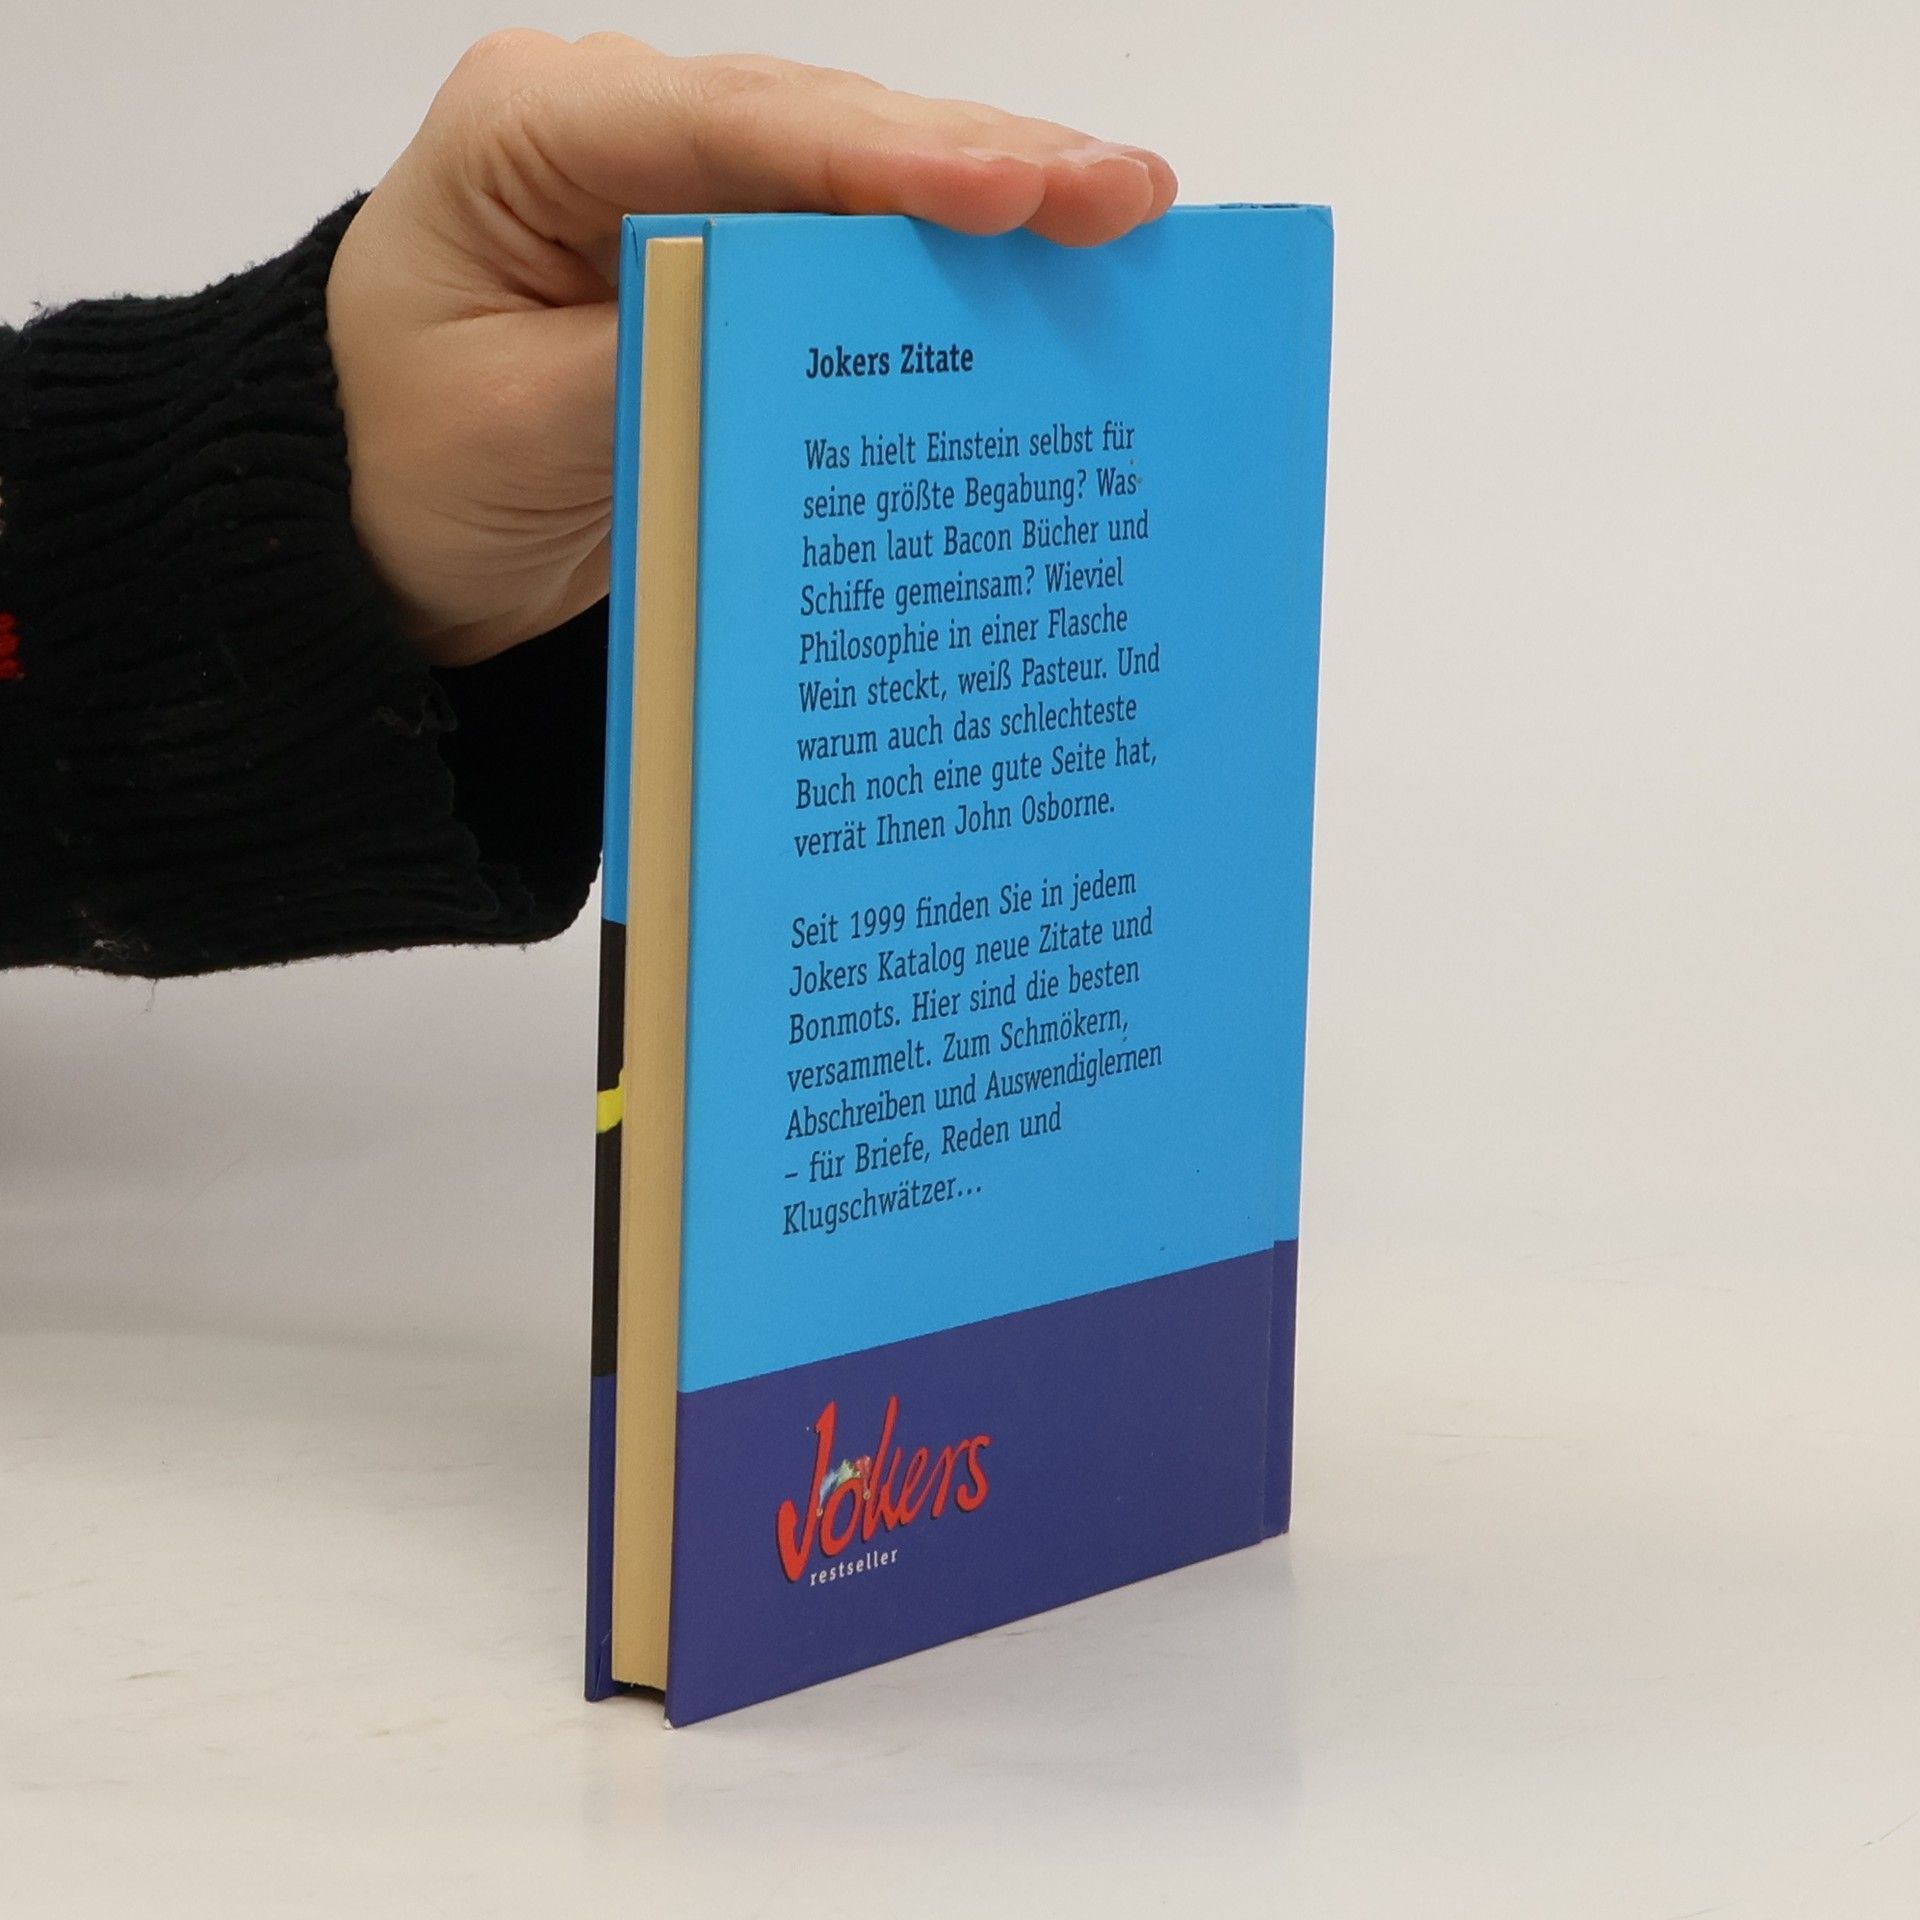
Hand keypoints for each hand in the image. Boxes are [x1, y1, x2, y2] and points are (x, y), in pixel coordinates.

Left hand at [325, 32, 1176, 664]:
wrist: (377, 534)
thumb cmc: (405, 467)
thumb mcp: (516, 429)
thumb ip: (658, 367)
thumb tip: (805, 342)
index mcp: (537, 132)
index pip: (731, 127)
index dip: (881, 159)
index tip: (1008, 195)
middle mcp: (624, 134)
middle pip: (823, 133)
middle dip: (984, 164)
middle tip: (1127, 195)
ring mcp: (686, 196)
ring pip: (859, 182)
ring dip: (995, 204)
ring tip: (1130, 213)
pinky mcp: (732, 270)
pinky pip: (852, 260)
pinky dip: (949, 274)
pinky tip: (1050, 275)